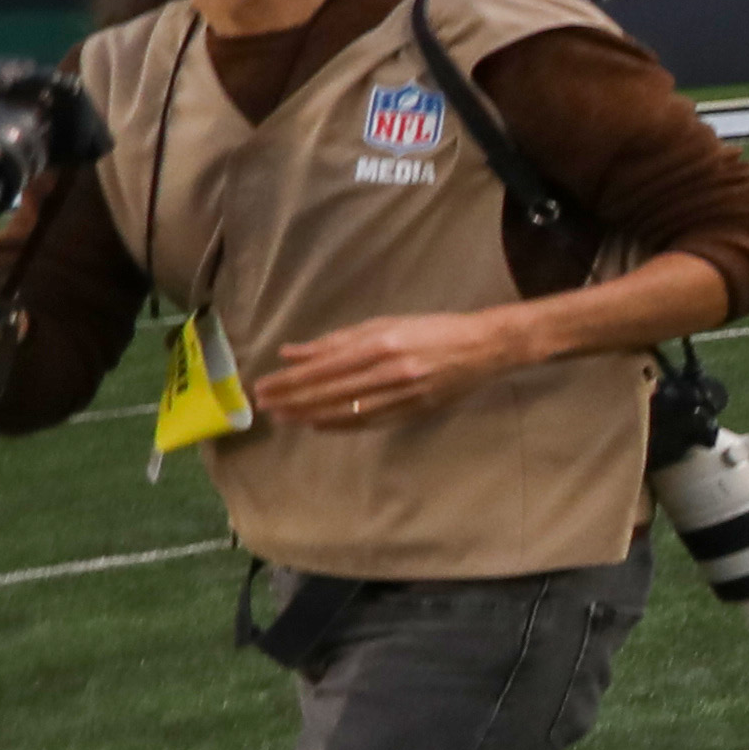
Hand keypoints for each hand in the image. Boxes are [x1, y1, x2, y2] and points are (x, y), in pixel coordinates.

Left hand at [250, 309, 530, 426]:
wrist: (485, 348)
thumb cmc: (433, 329)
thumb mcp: (385, 323)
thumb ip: (338, 340)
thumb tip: (292, 353)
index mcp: (380, 345)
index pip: (322, 368)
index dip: (289, 381)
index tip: (264, 387)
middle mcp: (388, 373)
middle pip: (328, 393)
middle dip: (292, 401)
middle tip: (264, 407)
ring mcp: (401, 396)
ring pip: (345, 411)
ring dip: (309, 416)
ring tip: (284, 418)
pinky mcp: (412, 412)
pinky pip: (368, 422)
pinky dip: (339, 425)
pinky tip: (318, 425)